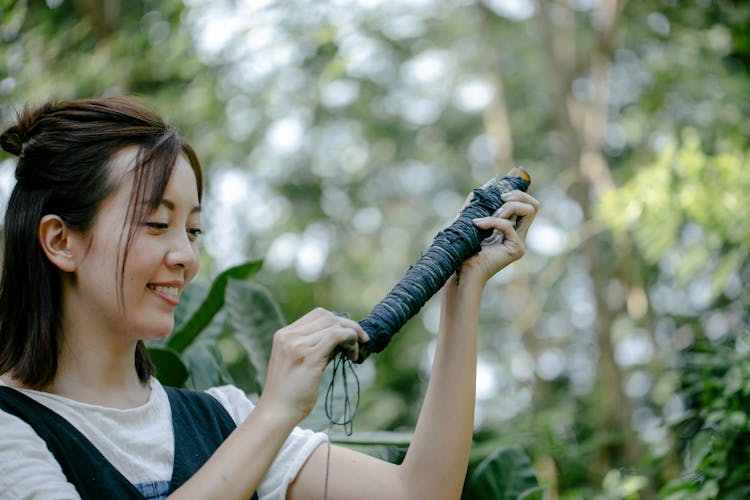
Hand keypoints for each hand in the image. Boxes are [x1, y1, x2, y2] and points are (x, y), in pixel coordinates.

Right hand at [257, 308, 368, 424]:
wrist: (276, 412)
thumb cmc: (289, 393)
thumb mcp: (296, 363)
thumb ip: (313, 347)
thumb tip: (340, 339)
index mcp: (283, 335)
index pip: (317, 315)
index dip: (337, 322)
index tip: (347, 336)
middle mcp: (288, 336)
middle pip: (327, 316)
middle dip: (348, 326)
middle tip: (359, 342)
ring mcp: (297, 345)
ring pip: (334, 325)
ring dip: (352, 335)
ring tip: (354, 354)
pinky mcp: (309, 357)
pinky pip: (336, 336)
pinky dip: (350, 340)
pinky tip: (353, 355)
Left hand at [459, 190, 538, 283]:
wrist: (461, 270)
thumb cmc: (463, 248)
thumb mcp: (470, 218)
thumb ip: (479, 202)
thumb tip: (491, 182)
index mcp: (510, 227)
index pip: (527, 204)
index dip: (517, 193)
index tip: (498, 194)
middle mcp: (518, 234)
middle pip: (534, 205)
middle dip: (517, 196)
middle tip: (499, 201)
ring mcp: (519, 242)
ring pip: (529, 211)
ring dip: (509, 207)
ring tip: (491, 215)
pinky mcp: (516, 249)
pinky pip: (508, 225)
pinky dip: (492, 221)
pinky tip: (477, 225)